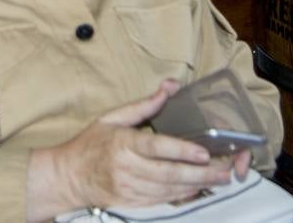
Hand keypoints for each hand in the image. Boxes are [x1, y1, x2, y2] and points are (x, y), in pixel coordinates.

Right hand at [42, 80, 238, 211]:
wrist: (68, 177)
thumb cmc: (90, 144)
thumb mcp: (112, 118)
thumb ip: (142, 106)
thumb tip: (168, 88)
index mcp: (122, 143)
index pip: (156, 148)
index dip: (181, 151)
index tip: (202, 152)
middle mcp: (127, 168)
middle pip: (169, 173)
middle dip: (201, 173)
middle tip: (225, 169)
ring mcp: (129, 189)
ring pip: (169, 190)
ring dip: (197, 185)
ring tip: (220, 178)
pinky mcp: (132, 203)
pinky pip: (162, 201)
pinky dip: (183, 196)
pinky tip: (198, 189)